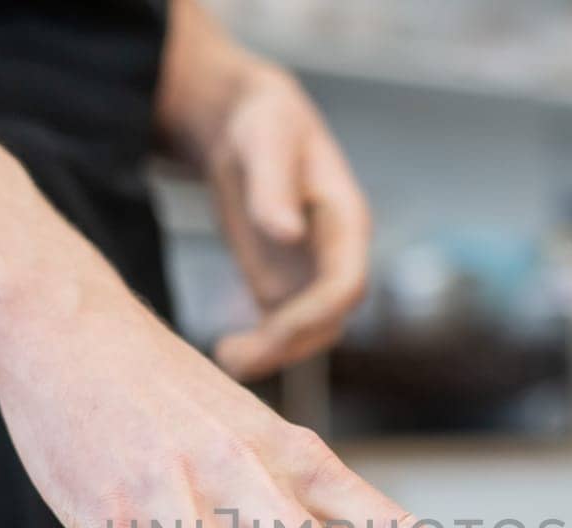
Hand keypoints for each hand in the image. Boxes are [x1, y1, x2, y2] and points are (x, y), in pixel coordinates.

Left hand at [156, 0, 369, 381]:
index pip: (347, 285)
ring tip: (225, 361)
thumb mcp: (265, 141)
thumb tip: (287, 234)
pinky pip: (282, 332)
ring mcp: (312, 277)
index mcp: (347, 223)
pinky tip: (225, 351)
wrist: (248, 125)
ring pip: (307, 335)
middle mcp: (337, 257)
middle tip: (233, 359)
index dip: (316, 313)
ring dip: (273, 356)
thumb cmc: (263, 122)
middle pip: (328, 322)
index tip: (273, 329)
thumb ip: (274, 187)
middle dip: (287, 346)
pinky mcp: (285, 287)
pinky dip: (260, 349)